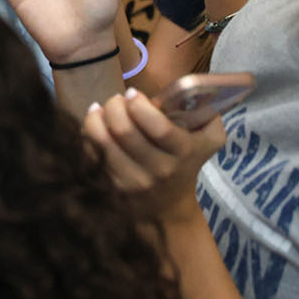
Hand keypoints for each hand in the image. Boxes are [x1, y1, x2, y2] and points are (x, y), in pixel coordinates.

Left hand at [82, 88, 226, 222]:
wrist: (168, 207)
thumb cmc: (186, 163)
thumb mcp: (208, 141)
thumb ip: (210, 115)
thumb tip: (200, 91)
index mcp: (182, 152)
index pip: (159, 128)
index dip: (140, 106)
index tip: (133, 93)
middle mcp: (158, 169)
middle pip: (125, 131)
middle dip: (114, 106)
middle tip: (116, 100)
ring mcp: (133, 180)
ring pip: (103, 142)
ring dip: (95, 119)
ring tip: (99, 109)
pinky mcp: (112, 186)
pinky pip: (92, 154)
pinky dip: (88, 135)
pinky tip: (93, 125)